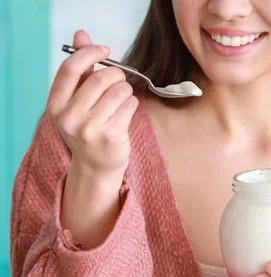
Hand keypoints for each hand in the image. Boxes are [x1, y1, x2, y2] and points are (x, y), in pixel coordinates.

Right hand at [47, 30, 137, 179]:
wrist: (96, 165)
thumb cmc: (88, 126)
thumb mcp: (77, 100)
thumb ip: (80, 68)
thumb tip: (82, 34)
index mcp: (56, 105)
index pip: (71, 69)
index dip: (90, 53)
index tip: (105, 50)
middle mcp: (70, 117)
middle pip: (101, 78)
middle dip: (116, 75)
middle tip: (119, 81)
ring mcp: (90, 128)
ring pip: (119, 91)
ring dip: (126, 91)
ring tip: (122, 100)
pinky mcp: (111, 136)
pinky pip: (130, 105)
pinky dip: (132, 104)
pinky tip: (126, 112)